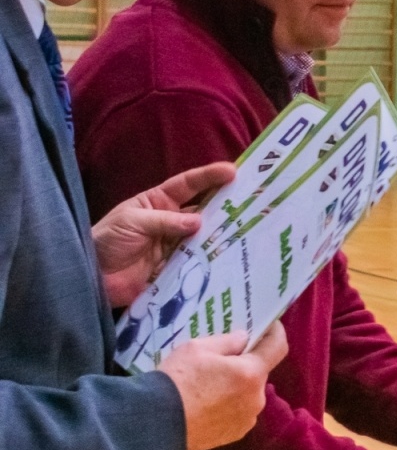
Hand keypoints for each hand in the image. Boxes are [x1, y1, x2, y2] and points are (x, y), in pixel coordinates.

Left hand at [93, 161, 234, 306]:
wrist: (90, 278)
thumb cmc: (105, 240)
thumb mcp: (131, 222)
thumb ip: (164, 221)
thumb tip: (198, 222)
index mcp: (158, 202)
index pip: (188, 185)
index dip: (209, 177)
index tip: (233, 171)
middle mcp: (171, 221)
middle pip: (203, 210)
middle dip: (225, 204)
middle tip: (251, 200)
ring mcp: (175, 245)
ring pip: (205, 236)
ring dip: (222, 233)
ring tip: (246, 230)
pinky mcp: (176, 268)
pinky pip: (198, 262)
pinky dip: (212, 260)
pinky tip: (229, 258)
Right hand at [159, 322, 287, 449]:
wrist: (154, 426)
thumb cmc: (176, 381)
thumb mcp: (197, 348)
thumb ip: (227, 342)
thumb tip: (244, 339)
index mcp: (251, 374)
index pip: (278, 347)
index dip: (274, 333)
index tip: (267, 325)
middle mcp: (256, 398)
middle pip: (258, 373)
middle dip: (245, 364)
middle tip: (222, 359)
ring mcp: (246, 420)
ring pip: (247, 394)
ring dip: (236, 386)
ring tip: (208, 384)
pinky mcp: (232, 436)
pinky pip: (237, 412)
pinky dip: (227, 405)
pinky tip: (205, 404)